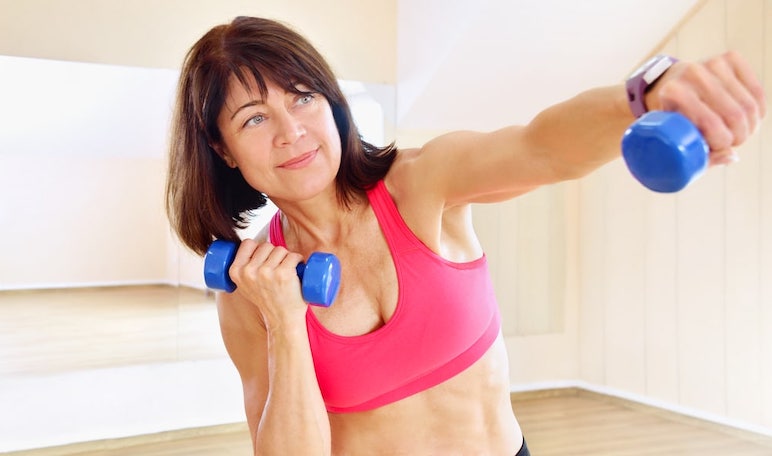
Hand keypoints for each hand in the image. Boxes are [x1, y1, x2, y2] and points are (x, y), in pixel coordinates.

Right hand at [228, 239, 307, 330]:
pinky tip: (298, 267)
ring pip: (280, 250)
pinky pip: (293, 256)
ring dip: (287, 257)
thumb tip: (247, 248)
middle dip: (274, 253)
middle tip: (278, 269)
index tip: (265, 258)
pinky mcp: (284, 274)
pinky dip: (298, 259)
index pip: (248, 243)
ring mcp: (266, 272)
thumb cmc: (267, 301)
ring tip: (286, 272)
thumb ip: (242, 270)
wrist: (282, 321)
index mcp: (236, 271)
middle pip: (266, 246)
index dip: (258, 248)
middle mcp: (249, 271)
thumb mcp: (245, 286)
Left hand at [645, 51, 766, 165]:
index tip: (720, 147)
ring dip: (750, 125)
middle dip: (739, 136)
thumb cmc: (672, 117)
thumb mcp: (674, 137)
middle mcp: (693, 73)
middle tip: (733, 142)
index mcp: (674, 92)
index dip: (723, 142)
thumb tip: (731, 156)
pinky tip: (749, 118)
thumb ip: (697, 153)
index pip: (711, 124)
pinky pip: (757, 91)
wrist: (670, 83)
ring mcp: (714, 62)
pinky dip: (758, 110)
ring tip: (740, 132)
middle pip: (735, 115)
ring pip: (749, 105)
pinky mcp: (732, 57)